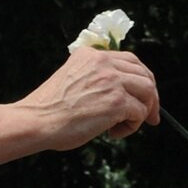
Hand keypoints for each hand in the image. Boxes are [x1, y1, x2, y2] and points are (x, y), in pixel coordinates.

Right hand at [18, 48, 160, 145]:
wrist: (36, 121)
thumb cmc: (49, 110)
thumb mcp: (71, 79)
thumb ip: (93, 78)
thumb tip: (120, 93)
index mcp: (91, 55)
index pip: (130, 61)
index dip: (141, 79)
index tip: (143, 96)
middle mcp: (104, 62)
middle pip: (144, 74)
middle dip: (151, 97)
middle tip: (150, 117)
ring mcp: (112, 81)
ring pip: (147, 92)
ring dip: (142, 112)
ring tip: (122, 126)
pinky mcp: (117, 101)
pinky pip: (140, 112)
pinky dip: (132, 126)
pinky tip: (113, 133)